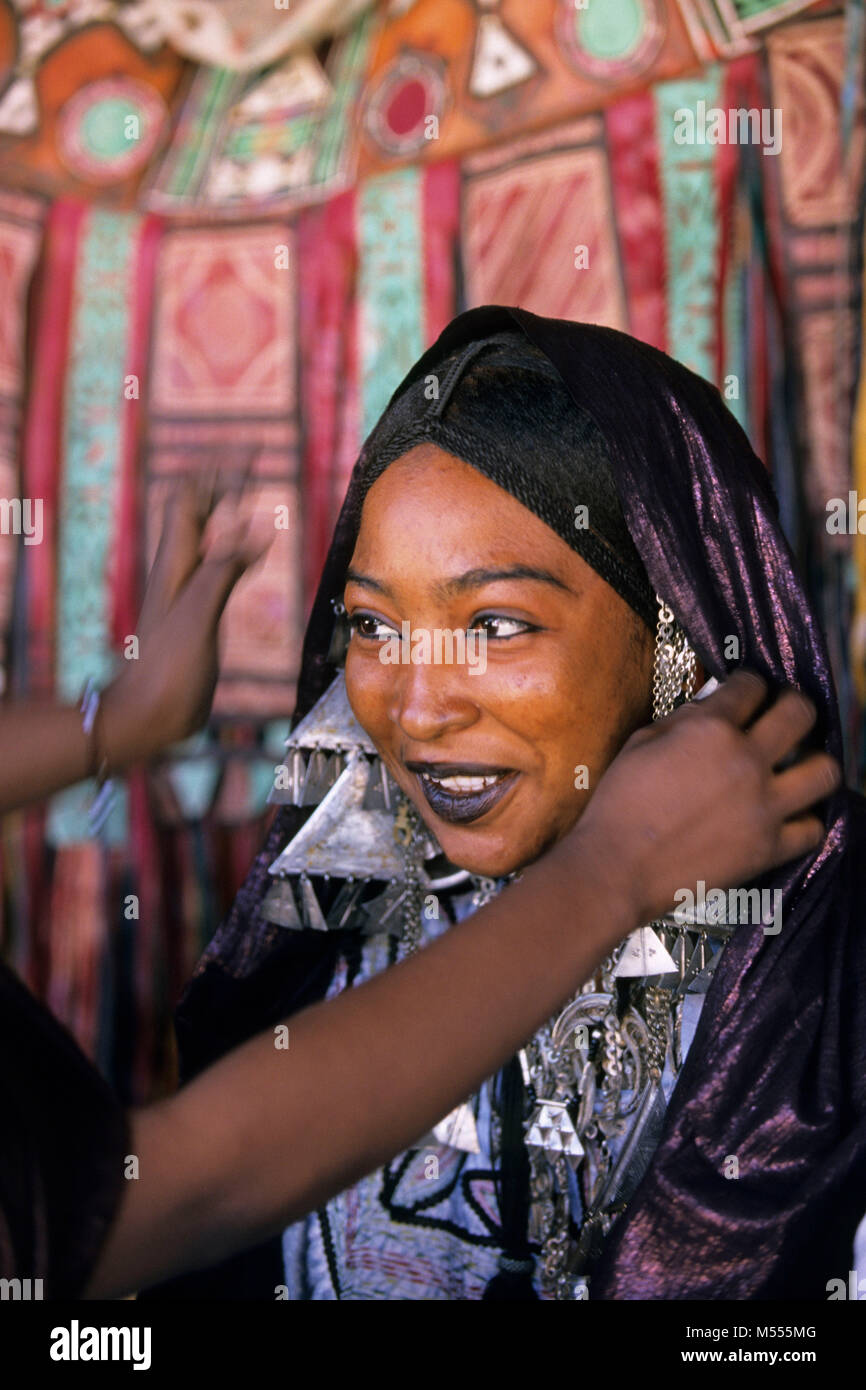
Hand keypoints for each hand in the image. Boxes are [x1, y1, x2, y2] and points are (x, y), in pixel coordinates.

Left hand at [99, 477, 274, 771]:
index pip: (193, 499)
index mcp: (175, 563)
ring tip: (249, 490)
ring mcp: (187, 591)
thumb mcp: (197, 614)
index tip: (252, 450)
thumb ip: (224, 570)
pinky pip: (219, 566)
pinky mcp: (198, 613)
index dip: (220, 472)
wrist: (148, 715)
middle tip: (253, 457)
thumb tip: (258, 529)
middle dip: (223, 481)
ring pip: (208, 536)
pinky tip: (251, 551)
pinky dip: (237, 548)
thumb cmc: (167, 670)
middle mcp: (178, 570)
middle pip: (197, 511)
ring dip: (228, 511)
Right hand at [572, 670, 840, 927]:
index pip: (751, 685)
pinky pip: (813, 829)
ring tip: (796, 767)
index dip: (748, 684)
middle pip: (801, 713)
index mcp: (711, 729)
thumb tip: (711, 709)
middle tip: (783, 716)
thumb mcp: (640, 743)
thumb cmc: (619, 803)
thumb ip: (682, 720)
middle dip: (793, 706)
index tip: (747, 692)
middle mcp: (748, 760)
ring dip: (812, 762)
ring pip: (825, 771)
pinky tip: (787, 815)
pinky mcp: (769, 848)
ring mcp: (764, 806)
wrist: (617, 867)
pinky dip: (803, 820)